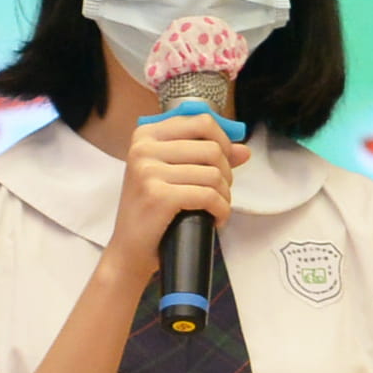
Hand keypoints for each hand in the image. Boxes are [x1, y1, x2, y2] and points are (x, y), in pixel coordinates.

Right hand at [110, 102, 239, 284]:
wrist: (129, 250)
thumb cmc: (151, 211)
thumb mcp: (172, 175)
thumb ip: (205, 157)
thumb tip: (243, 151)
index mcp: (146, 135)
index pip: (201, 122)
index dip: (223, 141)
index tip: (225, 162)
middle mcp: (144, 149)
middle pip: (212, 148)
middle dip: (226, 173)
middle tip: (219, 192)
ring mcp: (148, 172)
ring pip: (214, 174)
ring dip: (224, 196)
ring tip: (216, 208)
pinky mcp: (159, 196)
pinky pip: (209, 196)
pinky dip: (220, 210)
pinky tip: (214, 219)